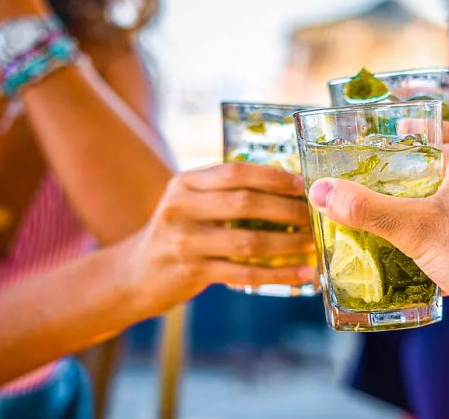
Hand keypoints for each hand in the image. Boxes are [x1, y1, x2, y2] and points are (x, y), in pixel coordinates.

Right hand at [126, 163, 315, 313]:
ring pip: (248, 242)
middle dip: (288, 210)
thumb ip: (223, 191)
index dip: (273, 177)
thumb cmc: (177, 233)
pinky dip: (278, 273)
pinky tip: (302, 273)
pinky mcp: (192, 273)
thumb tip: (288, 186)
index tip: (302, 185)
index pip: (236, 172)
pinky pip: (245, 274)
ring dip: (288, 243)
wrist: (133, 275)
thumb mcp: (189, 202)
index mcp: (185, 183)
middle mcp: (182, 208)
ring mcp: (185, 242)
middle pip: (245, 203)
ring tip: (313, 243)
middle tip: (315, 216)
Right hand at [307, 144, 448, 349]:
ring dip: (437, 223)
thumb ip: (367, 209)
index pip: (426, 151)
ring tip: (407, 241)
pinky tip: (442, 265)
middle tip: (382, 215)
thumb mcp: (414, 230)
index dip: (396, 164)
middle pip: (443, 181)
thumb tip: (322, 191)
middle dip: (413, 197)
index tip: (371, 179)